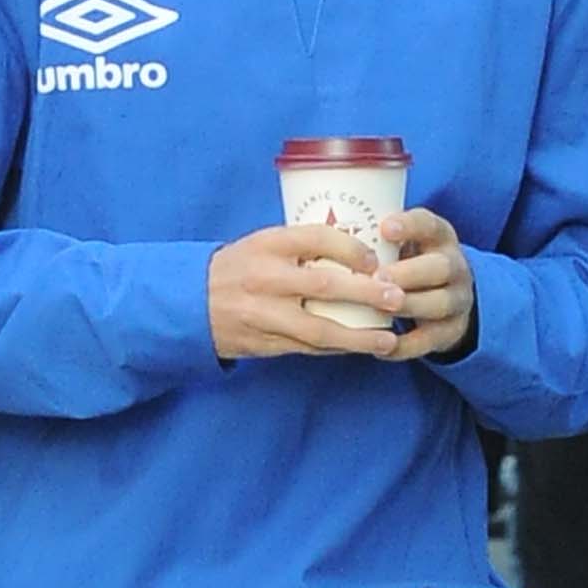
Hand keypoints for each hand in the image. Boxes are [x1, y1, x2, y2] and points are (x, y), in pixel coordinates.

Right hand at [207, 221, 410, 358]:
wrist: (189, 303)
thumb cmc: (238, 267)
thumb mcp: (263, 244)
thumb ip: (302, 246)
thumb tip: (359, 249)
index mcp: (268, 245)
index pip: (318, 238)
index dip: (351, 248)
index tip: (375, 260)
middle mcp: (267, 278)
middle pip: (326, 285)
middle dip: (367, 293)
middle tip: (398, 297)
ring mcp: (265, 314)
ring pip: (320, 328)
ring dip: (359, 336)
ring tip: (388, 340)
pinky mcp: (265, 342)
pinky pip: (308, 348)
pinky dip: (337, 349)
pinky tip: (360, 348)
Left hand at [368, 206, 477, 363]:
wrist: (446, 296)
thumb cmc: (407, 263)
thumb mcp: (401, 244)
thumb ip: (375, 240)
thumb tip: (321, 237)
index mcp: (439, 237)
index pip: (430, 224)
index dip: (409, 226)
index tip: (384, 228)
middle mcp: (454, 266)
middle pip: (440, 267)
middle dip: (408, 273)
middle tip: (377, 278)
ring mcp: (457, 299)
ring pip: (439, 303)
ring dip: (408, 306)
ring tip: (377, 309)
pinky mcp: (451, 331)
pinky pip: (430, 340)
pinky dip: (405, 345)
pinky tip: (380, 346)